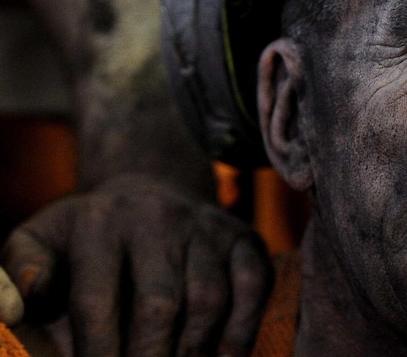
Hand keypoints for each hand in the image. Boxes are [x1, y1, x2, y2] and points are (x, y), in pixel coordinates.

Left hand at [0, 174, 272, 355]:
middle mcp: (158, 217)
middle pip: (160, 304)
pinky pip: (253, 287)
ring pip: (209, 300)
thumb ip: (21, 272)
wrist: (151, 194)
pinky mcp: (243, 238)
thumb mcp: (41, 241)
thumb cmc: (88, 240)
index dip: (97, 353)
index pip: (97, 301)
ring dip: (194, 352)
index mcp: (99, 222)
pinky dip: (241, 331)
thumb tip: (18, 306)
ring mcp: (207, 226)